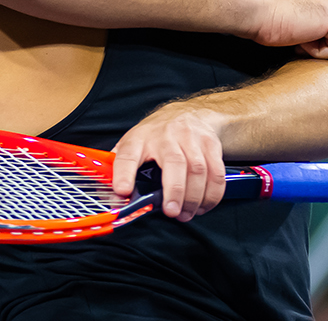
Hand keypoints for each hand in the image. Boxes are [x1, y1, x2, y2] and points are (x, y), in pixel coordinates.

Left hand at [111, 102, 226, 222]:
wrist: (187, 113)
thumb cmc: (155, 136)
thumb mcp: (132, 144)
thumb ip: (120, 169)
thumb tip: (112, 199)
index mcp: (139, 139)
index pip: (129, 154)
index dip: (124, 173)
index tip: (123, 190)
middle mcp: (166, 136)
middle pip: (174, 163)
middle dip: (175, 191)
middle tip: (172, 212)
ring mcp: (191, 138)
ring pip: (198, 169)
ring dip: (194, 197)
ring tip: (186, 214)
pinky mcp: (210, 145)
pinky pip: (216, 173)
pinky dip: (212, 194)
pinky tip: (203, 205)